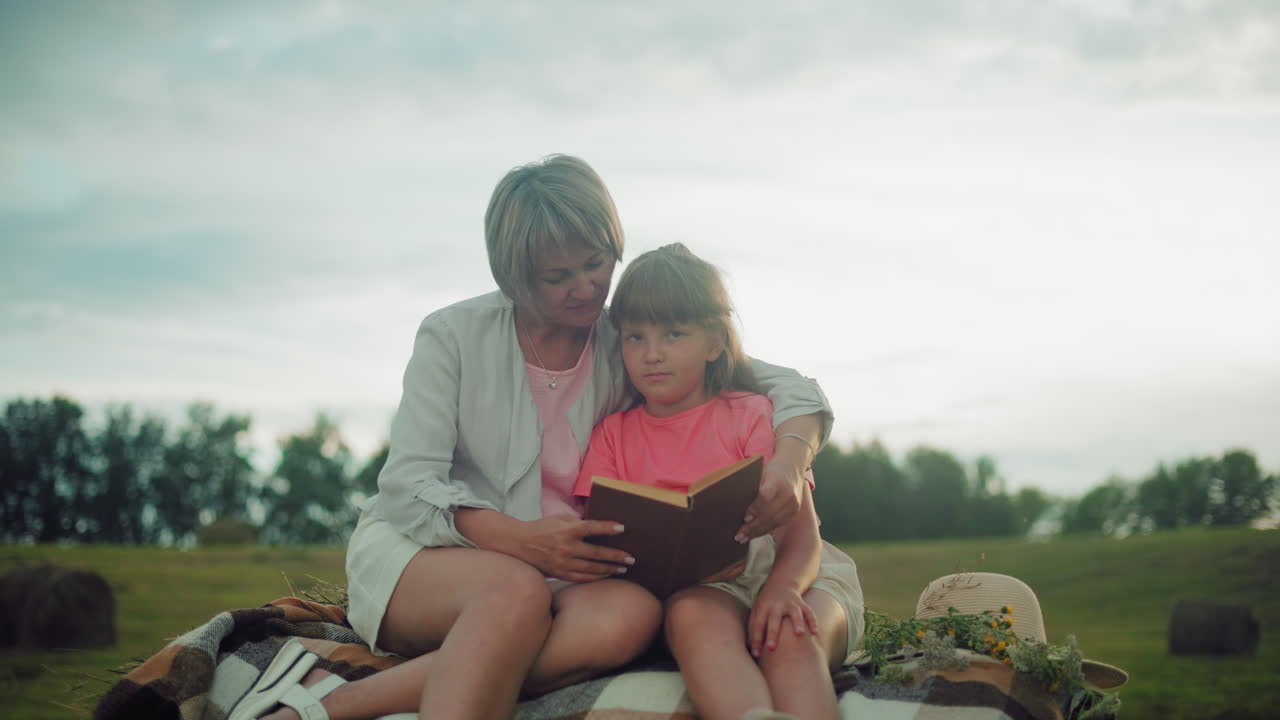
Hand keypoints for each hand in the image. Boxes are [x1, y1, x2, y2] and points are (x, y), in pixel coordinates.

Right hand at [517, 514, 634, 582]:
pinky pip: (581, 578)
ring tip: (622, 569)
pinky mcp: (559, 573)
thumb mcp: (560, 518)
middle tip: (631, 559)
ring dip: (609, 569)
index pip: (591, 528)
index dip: (607, 528)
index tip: (622, 528)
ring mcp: (562, 562)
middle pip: (596, 553)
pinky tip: (605, 575)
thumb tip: (599, 525)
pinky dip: (595, 577)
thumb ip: (579, 521)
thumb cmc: (543, 527)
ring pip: (591, 569)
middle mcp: (565, 547)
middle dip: (616, 557)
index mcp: (566, 530)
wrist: (519, 543)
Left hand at [736, 453, 805, 540]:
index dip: (754, 509)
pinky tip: (756, 533)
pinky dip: (767, 529)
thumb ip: (753, 489)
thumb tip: (740, 509)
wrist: (793, 465)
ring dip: (758, 532)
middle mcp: (788, 494)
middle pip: (769, 514)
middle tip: (739, 535)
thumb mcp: (761, 473)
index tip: (744, 518)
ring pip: (774, 522)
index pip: (765, 497)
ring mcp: (794, 504)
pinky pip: (779, 524)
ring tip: (745, 538)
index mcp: (777, 481)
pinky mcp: (795, 511)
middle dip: (752, 527)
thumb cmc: (773, 470)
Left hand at [747, 581, 817, 657]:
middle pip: (774, 619)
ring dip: (797, 622)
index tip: (756, 654)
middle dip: (772, 634)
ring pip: (795, 612)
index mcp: (763, 607)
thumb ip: (753, 628)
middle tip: (771, 648)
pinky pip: (809, 612)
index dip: (756, 639)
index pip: (758, 624)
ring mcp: (791, 603)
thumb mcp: (757, 611)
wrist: (781, 583)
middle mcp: (777, 605)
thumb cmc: (766, 604)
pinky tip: (814, 633)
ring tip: (799, 634)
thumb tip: (751, 649)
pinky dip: (812, 622)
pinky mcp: (802, 604)